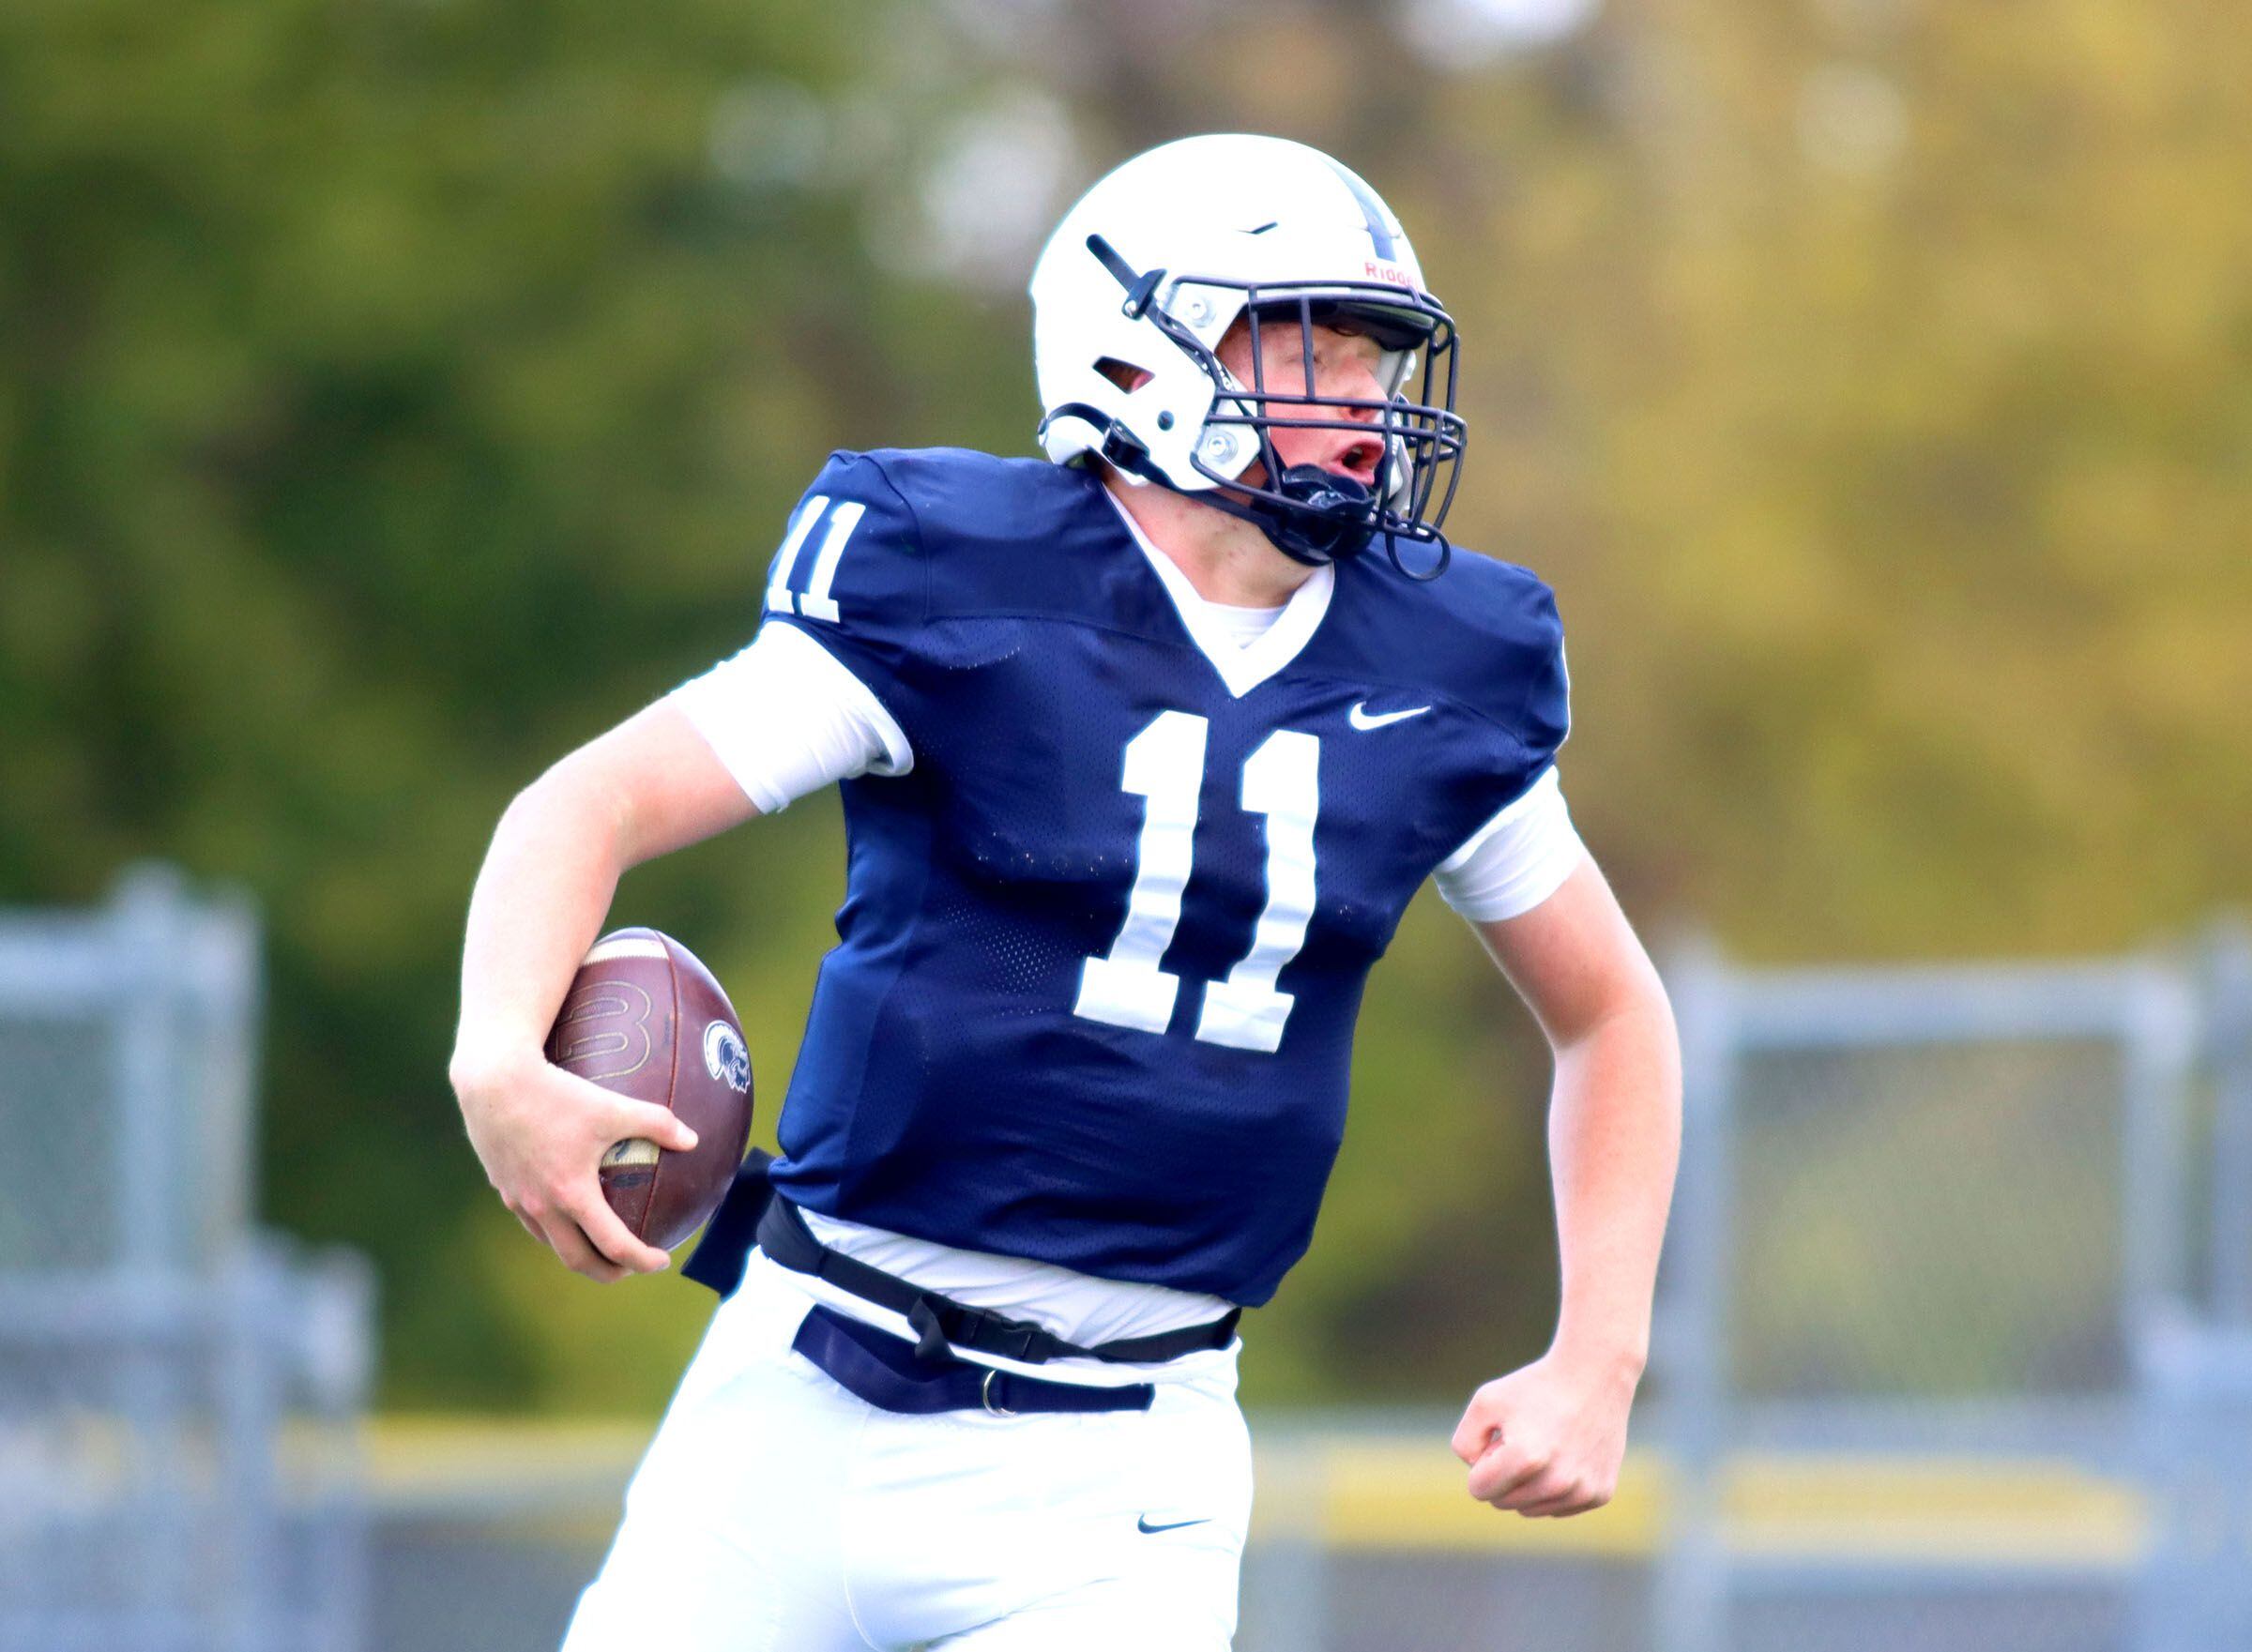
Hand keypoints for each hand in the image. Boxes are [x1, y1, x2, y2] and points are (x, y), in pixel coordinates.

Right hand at [449, 1044, 697, 1281]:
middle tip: (630, 1268)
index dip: (642, 1260)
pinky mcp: (501, 1185)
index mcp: (572, 1195)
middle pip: (577, 1260)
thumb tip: (693, 1140)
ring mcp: (517, 1199)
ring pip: (549, 1242)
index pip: (614, 1245)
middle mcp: (542, 1207)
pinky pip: (530, 1218)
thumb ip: (656, 1123)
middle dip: (607, 1272)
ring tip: (598, 1243)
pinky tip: (565, 1207)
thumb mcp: (613, 1105)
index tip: (662, 1261)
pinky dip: (553, 1226)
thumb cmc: (557, 1093)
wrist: (492, 1081)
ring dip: (577, 1251)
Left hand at [1450, 1346, 1641, 1516]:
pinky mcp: (1600, 1494)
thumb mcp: (1485, 1401)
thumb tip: (1478, 1476)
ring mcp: (1582, 1491)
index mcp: (1525, 1459)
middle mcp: (1557, 1482)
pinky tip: (1565, 1456)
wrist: (1595, 1374)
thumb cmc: (1535, 1386)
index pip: (1478, 1489)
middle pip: (1503, 1502)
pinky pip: (1558, 1508)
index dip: (1481, 1462)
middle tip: (1522, 1439)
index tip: (1498, 1438)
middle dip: (1503, 1474)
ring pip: (1530, 1510)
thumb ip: (1464, 1443)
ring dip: (1527, 1485)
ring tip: (1543, 1447)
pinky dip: (1553, 1488)